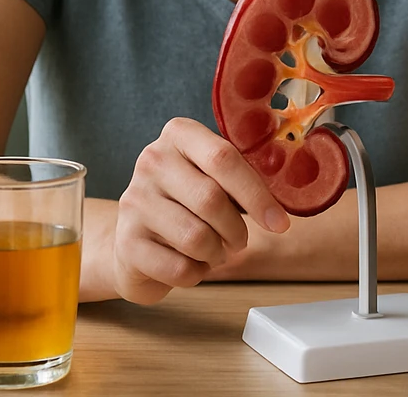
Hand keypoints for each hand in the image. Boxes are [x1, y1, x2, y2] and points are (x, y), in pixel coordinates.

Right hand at [112, 117, 290, 303]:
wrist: (134, 241)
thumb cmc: (187, 204)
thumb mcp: (212, 177)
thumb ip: (242, 178)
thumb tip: (282, 208)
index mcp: (179, 134)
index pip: (224, 158)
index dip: (257, 195)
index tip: (280, 223)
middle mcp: (151, 161)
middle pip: (212, 200)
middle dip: (237, 230)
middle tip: (240, 241)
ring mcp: (134, 201)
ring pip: (196, 238)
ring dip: (217, 253)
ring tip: (215, 251)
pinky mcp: (126, 242)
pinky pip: (180, 268)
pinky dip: (197, 273)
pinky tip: (191, 264)